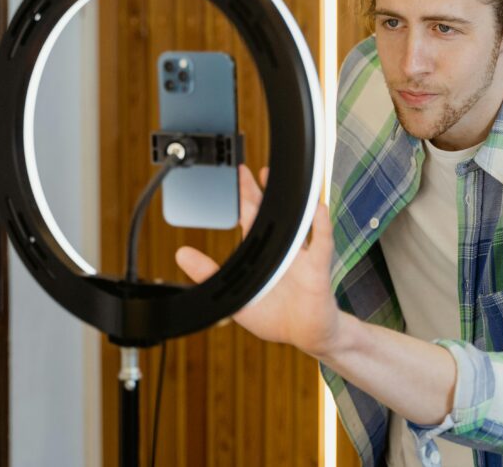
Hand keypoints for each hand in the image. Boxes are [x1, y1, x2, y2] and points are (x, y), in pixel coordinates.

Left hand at [175, 165, 342, 357]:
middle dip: (260, 190)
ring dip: (291, 200)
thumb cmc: (276, 314)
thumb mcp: (236, 294)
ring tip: (284, 182)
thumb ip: (209, 273)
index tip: (236, 175)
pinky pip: (321, 244)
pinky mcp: (317, 269)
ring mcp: (301, 256)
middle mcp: (281, 249)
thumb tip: (181, 254)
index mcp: (262, 252)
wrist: (307, 333)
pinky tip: (317, 210)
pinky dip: (320, 227)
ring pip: (297, 221)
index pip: (251, 216)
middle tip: (249, 169)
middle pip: (271, 213)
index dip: (243, 195)